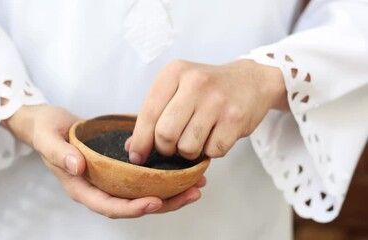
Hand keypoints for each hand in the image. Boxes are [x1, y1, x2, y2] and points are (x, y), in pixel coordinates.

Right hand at [2, 104, 205, 217]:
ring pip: (142, 193)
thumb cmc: (45, 130)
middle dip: (164, 203)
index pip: (109, 206)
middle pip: (133, 205)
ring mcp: (110, 179)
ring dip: (170, 193)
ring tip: (196, 185)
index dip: (132, 208)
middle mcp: (98, 187)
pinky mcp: (119, 168)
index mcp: (81, 187)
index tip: (154, 201)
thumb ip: (59, 153)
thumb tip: (78, 166)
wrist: (48, 122)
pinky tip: (182, 170)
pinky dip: (163, 176)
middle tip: (192, 193)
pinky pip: (142, 178)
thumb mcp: (47, 138)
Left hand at [129, 59, 286, 163]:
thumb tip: (133, 149)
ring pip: (188, 147)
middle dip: (165, 148)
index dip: (140, 141)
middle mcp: (195, 83)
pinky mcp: (235, 119)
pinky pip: (212, 152)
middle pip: (165, 134)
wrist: (251, 81)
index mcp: (174, 72)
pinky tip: (214, 136)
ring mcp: (217, 101)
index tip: (137, 157)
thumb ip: (155, 115)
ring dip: (188, 152)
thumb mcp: (178, 89)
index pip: (148, 113)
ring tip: (196, 138)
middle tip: (172, 145)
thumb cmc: (207, 89)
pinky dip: (210, 151)